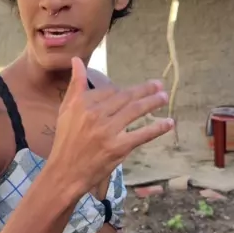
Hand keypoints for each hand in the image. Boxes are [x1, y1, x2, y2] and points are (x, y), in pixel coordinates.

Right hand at [48, 57, 173, 195]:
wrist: (65, 172)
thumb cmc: (65, 142)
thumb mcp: (65, 110)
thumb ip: (74, 85)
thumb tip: (77, 60)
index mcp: (83, 104)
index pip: (110, 90)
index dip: (123, 91)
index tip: (134, 91)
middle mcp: (96, 114)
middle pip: (126, 98)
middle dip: (145, 90)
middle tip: (159, 85)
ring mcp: (108, 131)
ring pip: (135, 111)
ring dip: (153, 102)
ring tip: (164, 97)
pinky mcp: (118, 147)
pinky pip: (142, 134)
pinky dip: (157, 128)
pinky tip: (168, 123)